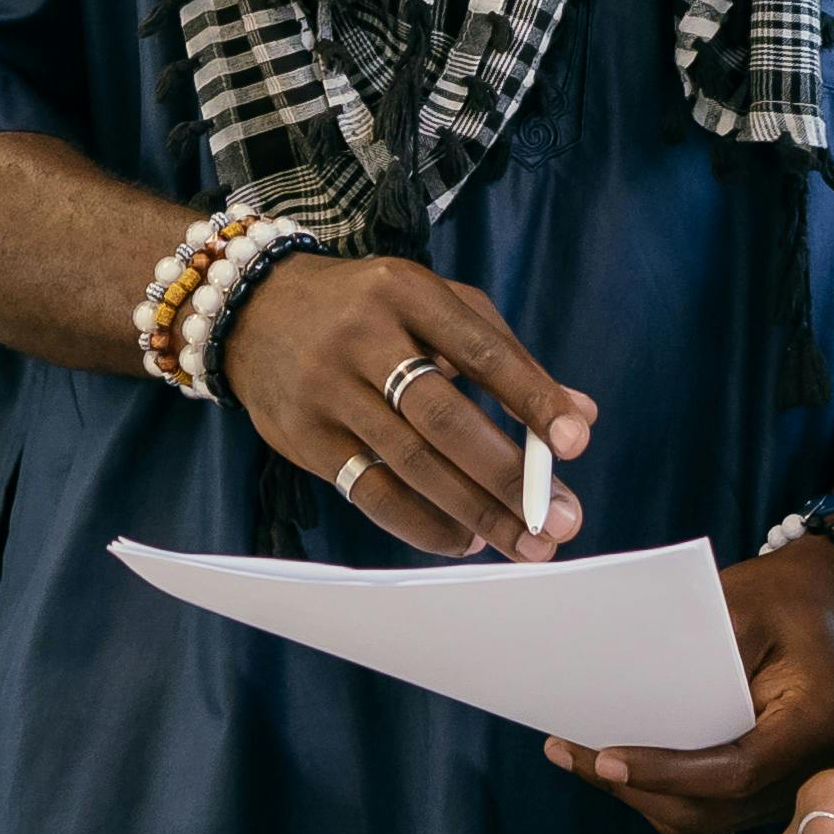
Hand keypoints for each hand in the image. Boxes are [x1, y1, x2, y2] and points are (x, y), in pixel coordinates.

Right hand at [218, 255, 594, 559]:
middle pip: (443, 416)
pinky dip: (421, 523)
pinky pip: (369, 491)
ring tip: (521, 542)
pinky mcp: (302, 437)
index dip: (530, 397)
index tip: (575, 442)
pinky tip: (462, 539)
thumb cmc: (369, 310)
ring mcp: (325, 390)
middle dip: (507, 474)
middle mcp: (361, 337)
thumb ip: (505, 354)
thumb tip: (578, 417)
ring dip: (473, 511)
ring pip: (408, 463)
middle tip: (559, 520)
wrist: (254, 310)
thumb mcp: (433, 305)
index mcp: (405, 291)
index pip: (479, 349)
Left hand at [544, 538, 833, 833]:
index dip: (668, 773)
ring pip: (709, 819)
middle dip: (638, 790)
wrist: (828, 602)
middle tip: (572, 755)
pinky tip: (616, 764)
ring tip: (578, 758)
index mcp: (817, 720)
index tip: (606, 758)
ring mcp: (795, 784)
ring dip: (642, 796)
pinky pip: (713, 808)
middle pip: (715, 809)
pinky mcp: (772, 786)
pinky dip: (663, 793)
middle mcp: (814, 766)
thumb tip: (630, 696)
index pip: (737, 770)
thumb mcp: (743, 605)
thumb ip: (699, 653)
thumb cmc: (784, 597)